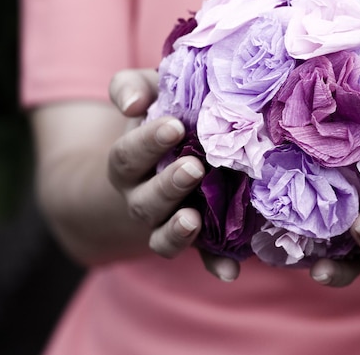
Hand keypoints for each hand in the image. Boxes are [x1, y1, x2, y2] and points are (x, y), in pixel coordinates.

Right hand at [108, 69, 239, 280]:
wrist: (154, 168)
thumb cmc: (159, 122)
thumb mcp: (146, 97)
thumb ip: (133, 89)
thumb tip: (133, 102)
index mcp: (129, 162)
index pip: (129, 154)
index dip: (147, 142)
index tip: (173, 126)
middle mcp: (142, 197)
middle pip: (145, 199)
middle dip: (168, 185)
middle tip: (194, 167)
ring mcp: (167, 222)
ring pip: (163, 235)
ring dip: (178, 231)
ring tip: (194, 219)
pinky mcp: (196, 239)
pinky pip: (202, 256)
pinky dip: (214, 264)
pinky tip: (230, 271)